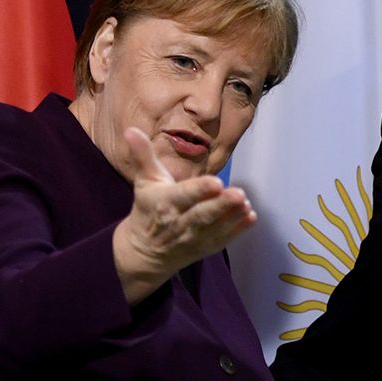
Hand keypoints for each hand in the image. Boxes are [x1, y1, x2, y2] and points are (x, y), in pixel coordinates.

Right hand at [112, 127, 256, 303]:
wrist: (145, 251)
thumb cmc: (148, 208)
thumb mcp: (145, 180)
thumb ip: (143, 155)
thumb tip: (131, 130)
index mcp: (165, 202)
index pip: (184, 196)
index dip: (199, 190)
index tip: (216, 182)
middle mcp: (180, 223)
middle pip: (202, 215)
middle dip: (221, 205)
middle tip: (239, 194)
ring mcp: (194, 238)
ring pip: (215, 228)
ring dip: (232, 217)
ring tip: (246, 204)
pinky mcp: (206, 247)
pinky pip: (223, 240)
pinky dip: (237, 231)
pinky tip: (250, 218)